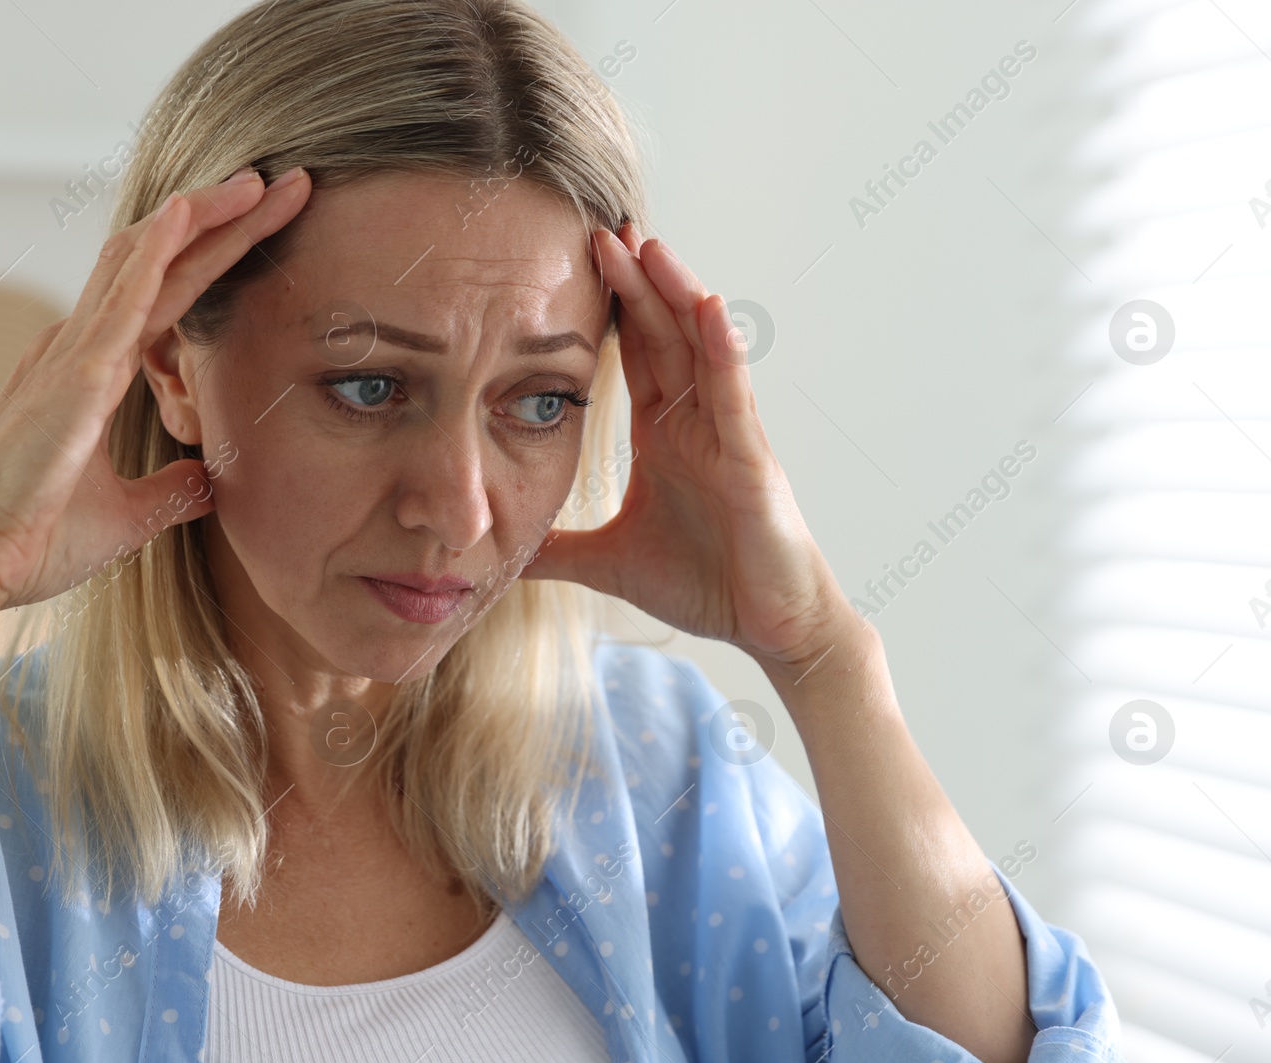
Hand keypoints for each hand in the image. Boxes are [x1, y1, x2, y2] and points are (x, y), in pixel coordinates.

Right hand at [0, 165, 313, 612]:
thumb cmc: (31, 538)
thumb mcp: (126, 516)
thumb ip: (169, 493)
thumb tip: (208, 484)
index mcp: (93, 372)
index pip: (170, 296)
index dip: (218, 255)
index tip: (269, 225)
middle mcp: (82, 348)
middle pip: (162, 263)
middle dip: (222, 220)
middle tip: (280, 182)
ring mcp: (74, 357)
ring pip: (145, 263)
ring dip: (201, 218)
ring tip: (254, 181)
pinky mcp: (74, 380)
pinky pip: (120, 303)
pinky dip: (153, 255)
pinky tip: (185, 215)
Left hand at [523, 223, 857, 673]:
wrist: (769, 628)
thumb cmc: (706, 585)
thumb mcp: (609, 563)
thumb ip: (557, 550)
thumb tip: (500, 552)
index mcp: (664, 435)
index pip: (633, 355)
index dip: (609, 308)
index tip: (576, 259)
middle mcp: (696, 422)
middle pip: (662, 336)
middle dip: (634, 282)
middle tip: (600, 227)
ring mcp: (727, 435)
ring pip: (699, 350)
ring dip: (675, 296)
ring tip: (647, 244)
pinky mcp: (752, 460)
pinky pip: (734, 396)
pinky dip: (722, 351)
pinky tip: (707, 307)